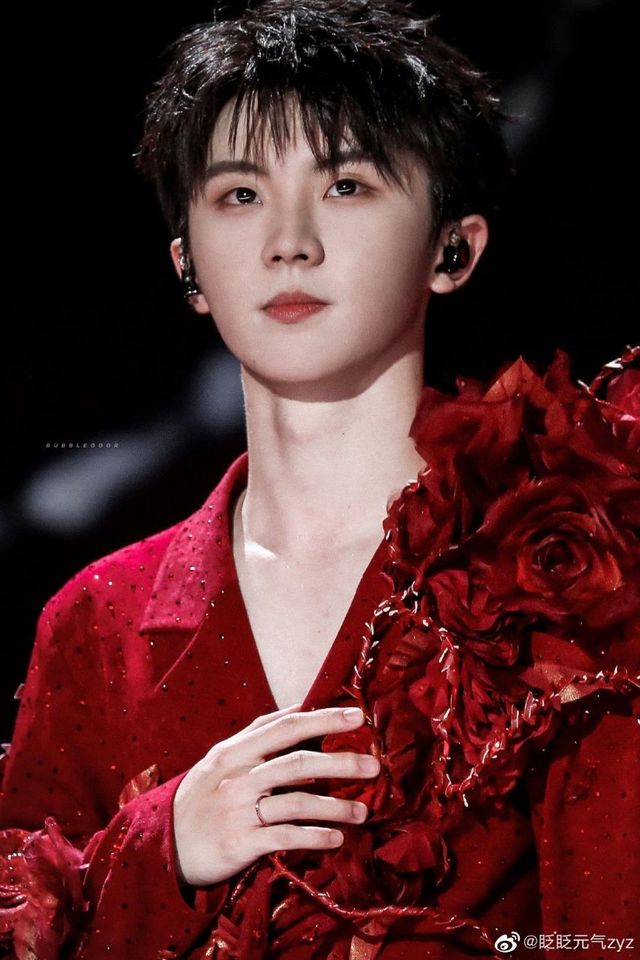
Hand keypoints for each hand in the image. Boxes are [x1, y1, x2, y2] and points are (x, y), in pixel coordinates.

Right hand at [173, 703, 378, 885]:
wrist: (164, 844)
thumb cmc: (203, 795)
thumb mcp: (222, 759)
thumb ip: (258, 734)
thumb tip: (299, 707)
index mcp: (235, 751)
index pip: (286, 727)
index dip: (323, 719)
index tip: (357, 718)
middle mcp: (238, 777)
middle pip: (298, 763)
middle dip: (341, 763)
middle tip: (374, 766)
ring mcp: (239, 810)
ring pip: (298, 802)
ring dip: (336, 807)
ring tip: (362, 812)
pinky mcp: (241, 843)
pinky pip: (287, 837)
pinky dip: (315, 837)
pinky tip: (336, 839)